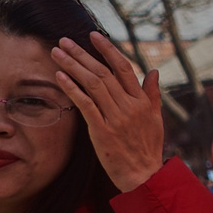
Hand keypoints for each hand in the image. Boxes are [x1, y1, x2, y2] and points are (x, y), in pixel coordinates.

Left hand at [50, 33, 166, 194]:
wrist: (144, 175)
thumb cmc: (148, 148)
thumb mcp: (156, 119)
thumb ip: (152, 94)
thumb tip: (153, 71)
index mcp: (142, 101)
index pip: (124, 68)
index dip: (108, 50)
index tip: (93, 36)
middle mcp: (129, 106)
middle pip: (103, 73)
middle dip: (82, 54)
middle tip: (64, 40)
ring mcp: (116, 118)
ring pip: (92, 84)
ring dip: (73, 66)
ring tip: (57, 53)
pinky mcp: (102, 130)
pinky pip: (85, 104)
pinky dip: (72, 88)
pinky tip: (59, 76)